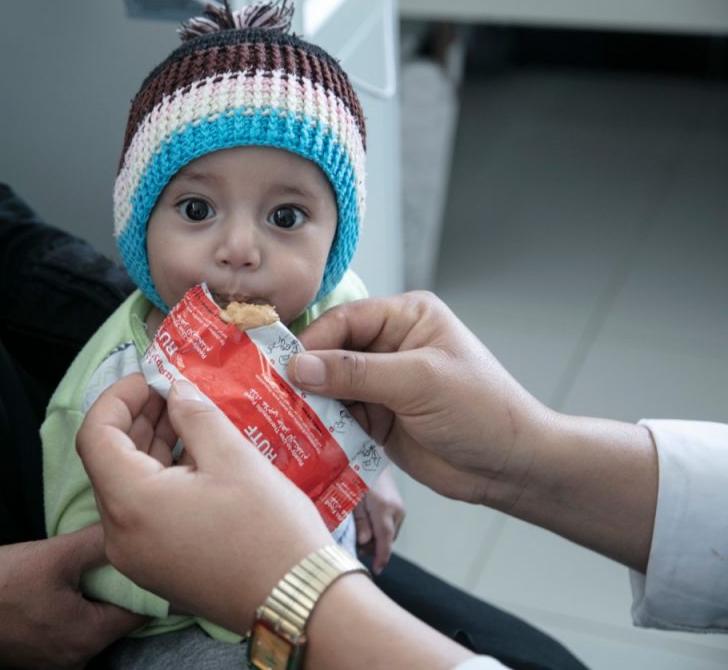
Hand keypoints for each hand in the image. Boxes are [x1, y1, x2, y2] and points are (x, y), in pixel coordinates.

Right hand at [0, 526, 145, 668]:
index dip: (145, 583)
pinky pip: (70, 632)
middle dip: (118, 589)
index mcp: (89, 637)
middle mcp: (79, 658)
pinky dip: (75, 611)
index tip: (147, 558)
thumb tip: (127, 527)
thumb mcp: (55, 556)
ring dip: (94, 600)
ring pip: (92, 625)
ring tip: (90, 569)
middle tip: (119, 557)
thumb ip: (96, 544)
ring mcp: (57, 662)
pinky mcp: (38, 657)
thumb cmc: (2, 585)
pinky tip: (66, 587)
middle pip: (115, 620)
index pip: (139, 611)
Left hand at [76, 374, 333, 633]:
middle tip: (172, 392)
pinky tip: (195, 459)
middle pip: (107, 461)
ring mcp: (136, 558)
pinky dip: (158, 480)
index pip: (96, 435)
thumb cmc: (270, 529)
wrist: (299, 602)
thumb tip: (175, 390)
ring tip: (187, 419)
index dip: (118, 397)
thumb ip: (195, 414)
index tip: (151, 377)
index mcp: (131, 502)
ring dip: (148, 448)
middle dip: (136, 419)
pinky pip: (141, 514)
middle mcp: (120, 535)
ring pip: (125, 488)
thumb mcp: (234, 457)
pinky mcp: (155, 569)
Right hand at [289, 291, 549, 510]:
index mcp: (406, 317)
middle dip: (307, 375)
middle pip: (331, 352)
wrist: (509, 467)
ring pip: (330, 386)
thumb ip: (357, 372)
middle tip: (274, 396)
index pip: (345, 320)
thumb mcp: (419, 382)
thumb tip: (299, 366)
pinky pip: (339, 416)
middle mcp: (390, 344)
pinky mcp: (377, 417)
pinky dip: (324, 426)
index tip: (284, 368)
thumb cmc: (481, 411)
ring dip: (313, 404)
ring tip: (285, 419)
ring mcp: (382, 383)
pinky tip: (306, 437)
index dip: (313, 343)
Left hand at [354, 468, 404, 572]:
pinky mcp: (400, 507)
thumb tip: (364, 543)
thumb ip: (359, 522)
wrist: (371, 459)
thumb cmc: (356, 476)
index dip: (381, 557)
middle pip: (388, 540)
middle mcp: (397, 510)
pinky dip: (381, 532)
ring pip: (390, 534)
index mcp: (384, 508)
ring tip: (360, 540)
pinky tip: (369, 530)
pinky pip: (391, 526)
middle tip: (357, 550)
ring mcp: (401, 509)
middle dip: (374, 549)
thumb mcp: (353, 499)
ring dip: (377, 541)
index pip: (385, 539)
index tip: (377, 571)